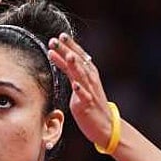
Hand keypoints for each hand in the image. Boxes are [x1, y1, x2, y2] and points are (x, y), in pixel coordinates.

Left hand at [48, 34, 114, 149]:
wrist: (105, 126)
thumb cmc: (91, 104)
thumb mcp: (80, 84)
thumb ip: (72, 71)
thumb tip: (62, 56)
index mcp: (89, 74)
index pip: (79, 56)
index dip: (70, 45)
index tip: (60, 35)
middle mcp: (90, 80)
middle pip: (78, 62)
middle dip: (67, 51)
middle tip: (55, 40)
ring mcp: (90, 92)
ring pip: (82, 76)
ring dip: (75, 65)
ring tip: (68, 55)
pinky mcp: (88, 105)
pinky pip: (85, 97)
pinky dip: (80, 90)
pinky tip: (75, 85)